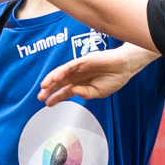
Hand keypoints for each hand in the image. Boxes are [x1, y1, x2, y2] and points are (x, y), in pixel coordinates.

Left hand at [37, 46, 152, 105]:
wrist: (124, 67)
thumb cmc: (113, 79)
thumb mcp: (99, 93)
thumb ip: (86, 94)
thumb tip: (74, 92)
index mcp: (81, 85)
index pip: (65, 91)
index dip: (56, 97)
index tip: (47, 104)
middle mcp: (77, 76)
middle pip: (59, 83)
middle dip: (49, 90)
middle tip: (40, 97)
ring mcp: (79, 68)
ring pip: (61, 74)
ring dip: (51, 80)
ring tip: (44, 87)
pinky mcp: (83, 61)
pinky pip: (69, 66)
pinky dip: (61, 71)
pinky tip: (55, 78)